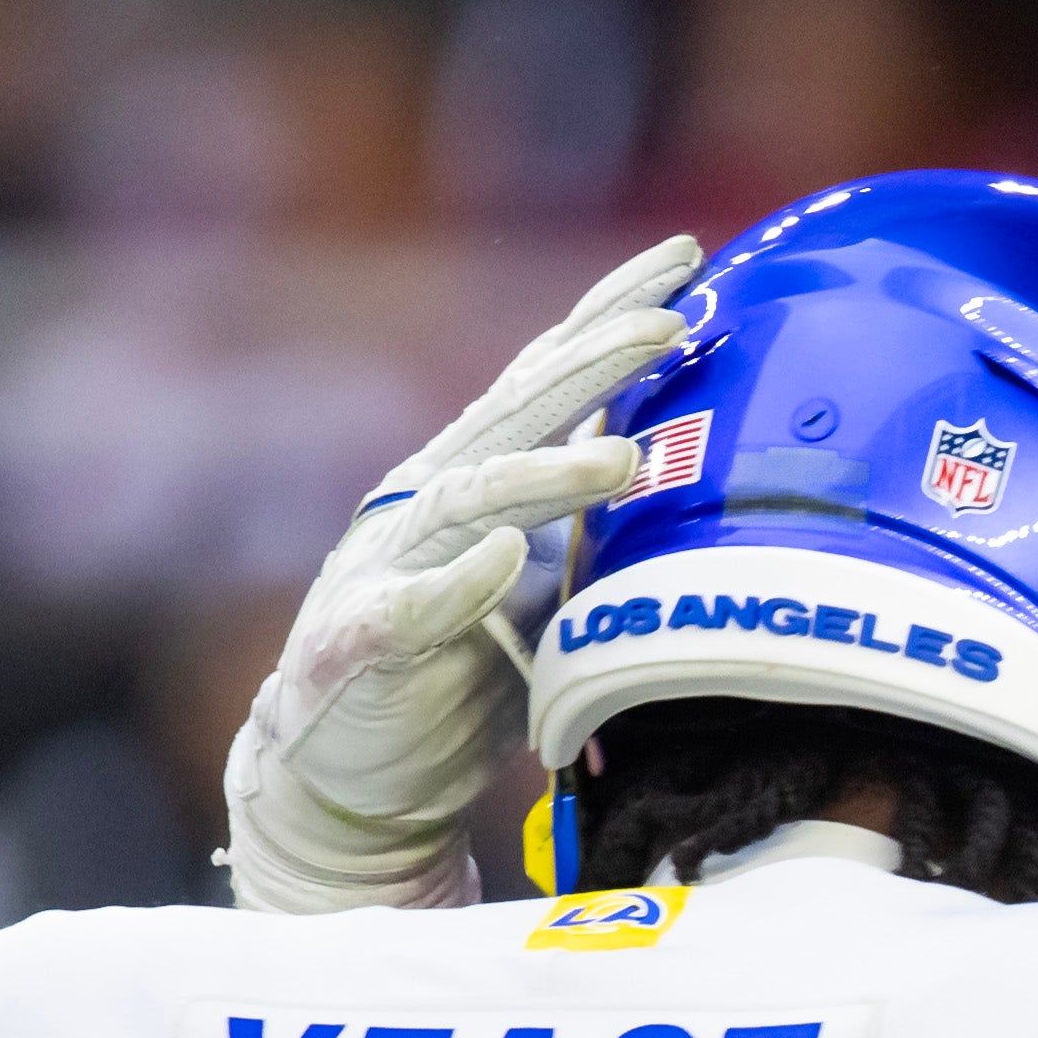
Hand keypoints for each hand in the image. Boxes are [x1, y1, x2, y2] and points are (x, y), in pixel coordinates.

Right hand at [225, 232, 698, 914]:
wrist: (349, 778)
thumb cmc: (454, 677)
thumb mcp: (540, 588)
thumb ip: (585, 524)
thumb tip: (676, 456)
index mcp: (475, 479)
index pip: (547, 377)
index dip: (608, 313)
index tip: (687, 260)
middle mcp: (428, 502)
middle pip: (515, 413)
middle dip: (592, 362)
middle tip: (672, 323)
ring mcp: (389, 566)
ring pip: (471, 499)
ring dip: (547, 476)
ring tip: (624, 459)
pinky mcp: (360, 643)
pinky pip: (408, 607)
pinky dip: (456, 583)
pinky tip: (502, 559)